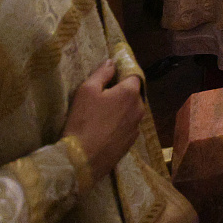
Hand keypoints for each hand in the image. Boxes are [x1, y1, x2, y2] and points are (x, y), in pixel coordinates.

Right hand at [63, 60, 143, 179]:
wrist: (82, 159)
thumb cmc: (83, 120)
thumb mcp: (87, 90)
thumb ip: (102, 73)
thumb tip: (112, 62)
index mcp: (130, 92)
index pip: (132, 75)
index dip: (122, 74)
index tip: (109, 77)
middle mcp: (139, 108)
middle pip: (133, 94)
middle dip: (121, 93)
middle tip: (102, 98)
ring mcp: (136, 127)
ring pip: (131, 111)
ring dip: (121, 110)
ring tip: (102, 115)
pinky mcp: (131, 143)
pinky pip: (127, 127)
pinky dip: (119, 125)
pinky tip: (105, 130)